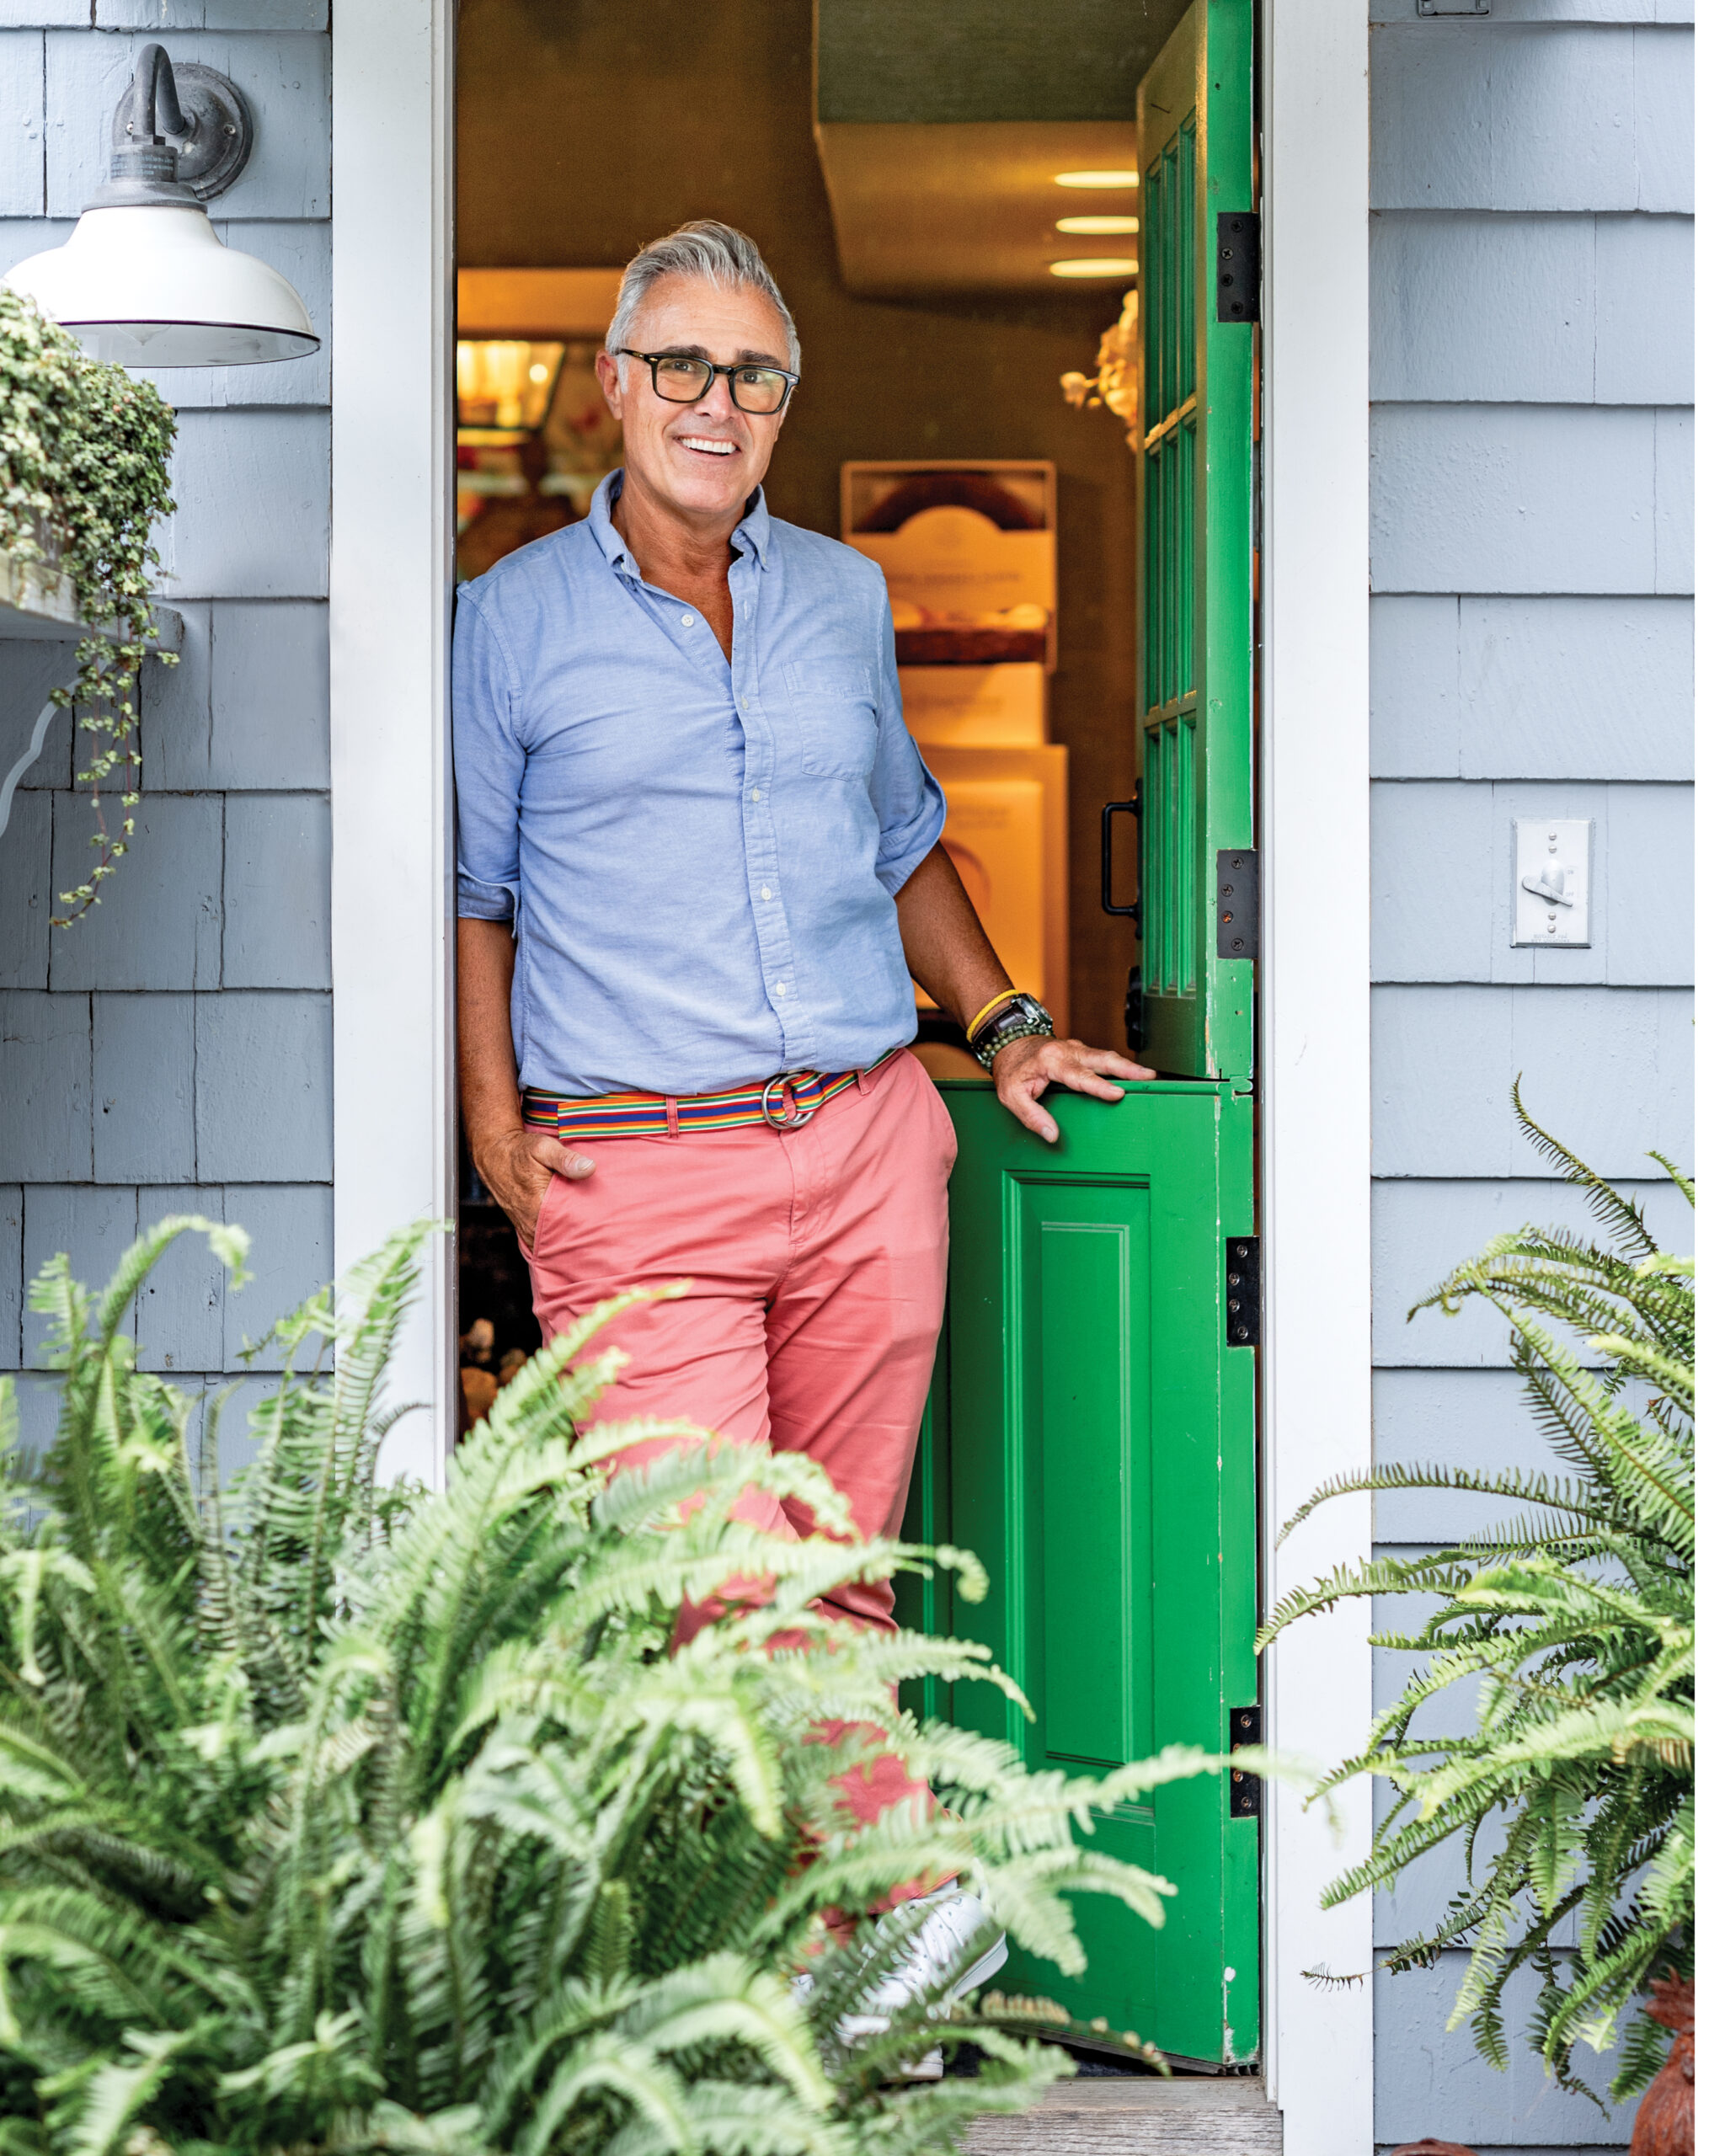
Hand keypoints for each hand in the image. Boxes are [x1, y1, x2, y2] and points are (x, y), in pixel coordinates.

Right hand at [472, 1125, 594, 1249]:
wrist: (494, 1153)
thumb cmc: (521, 1151)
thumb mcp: (543, 1148)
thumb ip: (566, 1159)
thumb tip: (590, 1168)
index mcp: (538, 1208)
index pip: (569, 1230)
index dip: (589, 1230)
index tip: (607, 1229)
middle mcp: (531, 1223)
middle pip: (562, 1240)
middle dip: (581, 1239)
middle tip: (604, 1236)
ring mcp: (526, 1227)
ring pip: (552, 1242)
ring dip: (569, 1240)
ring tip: (592, 1239)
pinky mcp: (525, 1225)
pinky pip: (543, 1239)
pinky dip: (557, 1239)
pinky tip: (572, 1234)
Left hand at [990, 1035, 1156, 1143]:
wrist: (1009, 1043)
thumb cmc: (1011, 1070)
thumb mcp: (1011, 1096)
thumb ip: (1031, 1116)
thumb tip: (1052, 1135)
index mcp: (1050, 1061)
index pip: (1078, 1076)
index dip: (1099, 1086)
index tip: (1117, 1093)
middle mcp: (1067, 1051)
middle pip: (1102, 1059)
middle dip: (1127, 1068)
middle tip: (1149, 1077)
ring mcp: (1076, 1050)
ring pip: (1105, 1056)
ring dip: (1128, 1066)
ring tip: (1150, 1077)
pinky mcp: (1081, 1052)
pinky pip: (1102, 1058)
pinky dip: (1119, 1066)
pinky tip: (1133, 1075)